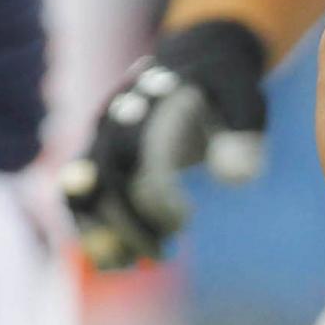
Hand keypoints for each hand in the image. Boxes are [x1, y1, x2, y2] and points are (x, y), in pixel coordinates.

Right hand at [61, 19, 268, 269]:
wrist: (195, 57)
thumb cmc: (225, 85)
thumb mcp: (246, 99)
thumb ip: (245, 134)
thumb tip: (235, 179)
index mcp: (150, 103)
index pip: (139, 155)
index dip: (154, 197)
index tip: (185, 221)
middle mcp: (115, 118)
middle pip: (103, 178)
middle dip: (128, 224)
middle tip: (162, 257)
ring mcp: (100, 137)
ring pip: (79, 191)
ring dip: (101, 236)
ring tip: (132, 266)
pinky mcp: (95, 156)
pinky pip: (77, 198)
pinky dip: (90, 234)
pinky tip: (118, 263)